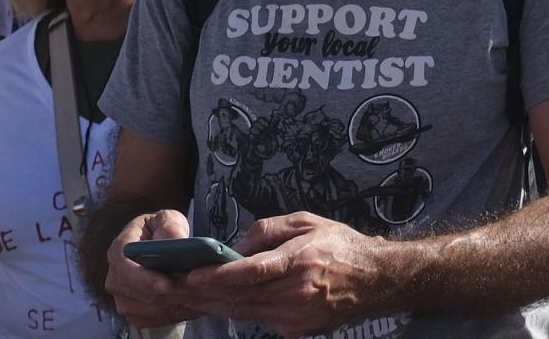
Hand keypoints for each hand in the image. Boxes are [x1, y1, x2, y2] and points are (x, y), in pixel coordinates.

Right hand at [102, 209, 199, 325]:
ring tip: (192, 296)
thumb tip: (175, 240)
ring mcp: (121, 296)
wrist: (162, 247)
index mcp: (120, 248)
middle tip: (189, 292)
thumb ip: (170, 226)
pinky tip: (185, 303)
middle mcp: (115, 275)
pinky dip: (167, 313)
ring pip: (142, 307)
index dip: (145, 278)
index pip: (125, 266)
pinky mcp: (131, 310)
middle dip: (162, 294)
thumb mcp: (168, 219)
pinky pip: (148, 318)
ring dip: (167, 304)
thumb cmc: (163, 230)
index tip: (167, 284)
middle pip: (134, 291)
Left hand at [197, 213, 389, 337]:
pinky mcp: (294, 330)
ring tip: (188, 293)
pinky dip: (236, 309)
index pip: (249, 272)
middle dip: (203, 291)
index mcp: (300, 261)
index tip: (190, 273)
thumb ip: (269, 229)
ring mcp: (294, 317)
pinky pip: (257, 318)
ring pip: (242, 312)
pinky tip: (219, 300)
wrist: (373, 279)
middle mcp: (295, 293)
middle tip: (174, 284)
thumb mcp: (307, 221)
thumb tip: (237, 245)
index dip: (216, 275)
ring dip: (213, 303)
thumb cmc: (339, 245)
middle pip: (238, 296)